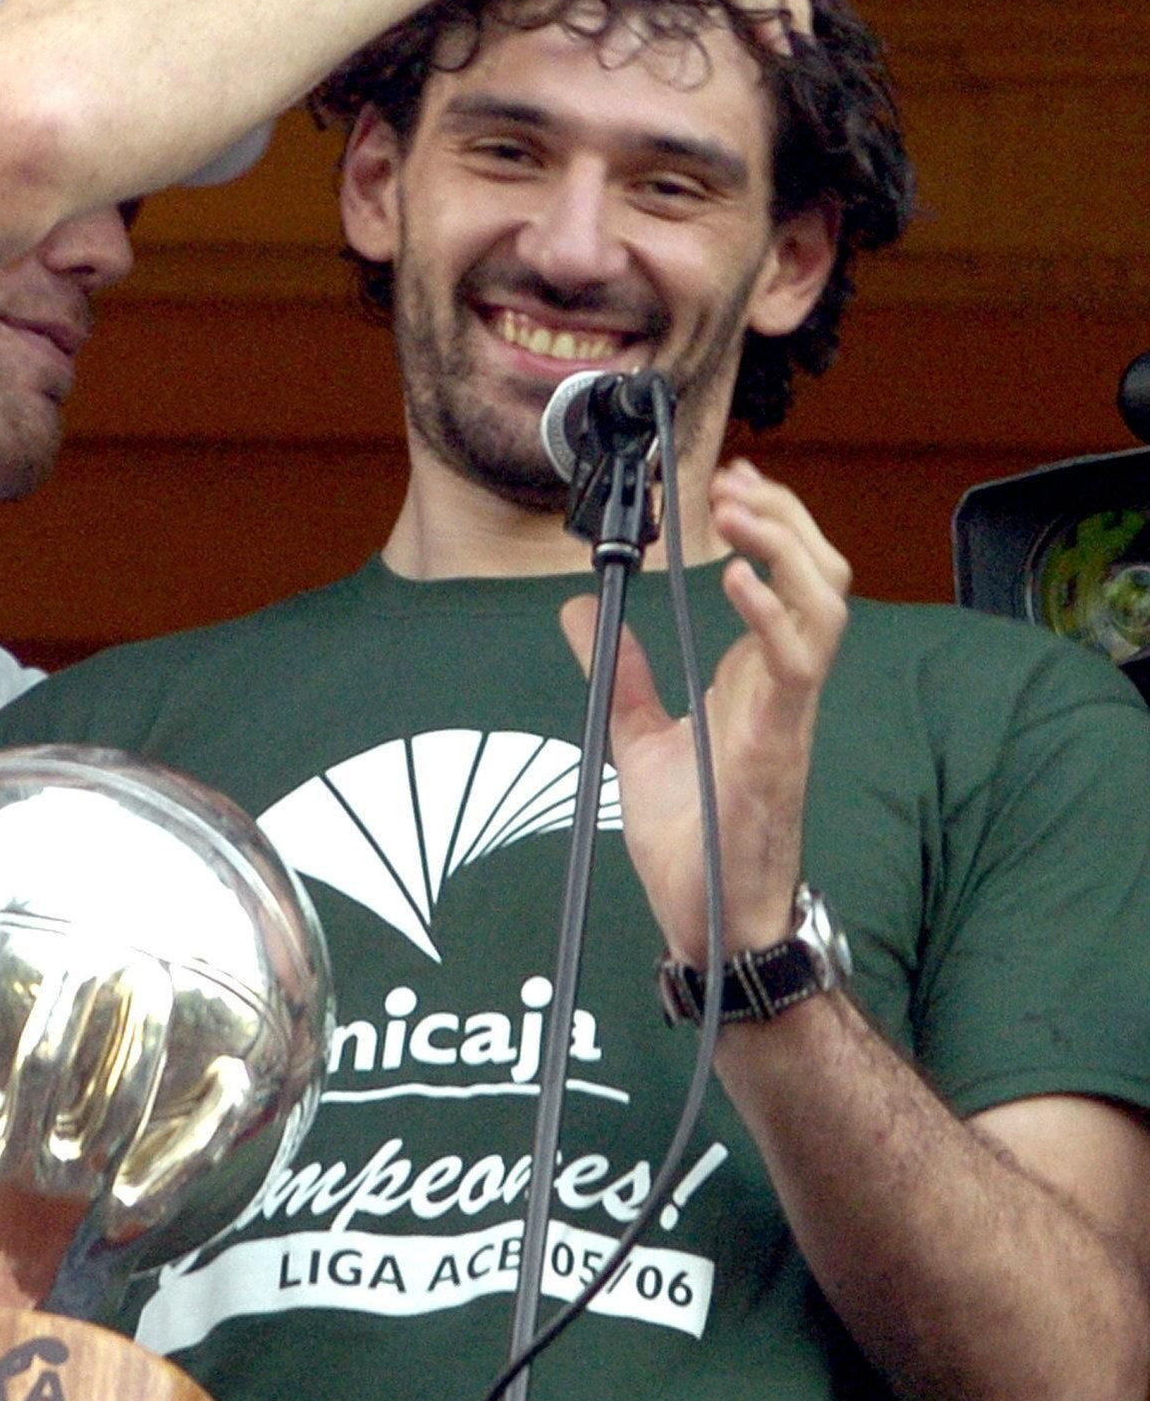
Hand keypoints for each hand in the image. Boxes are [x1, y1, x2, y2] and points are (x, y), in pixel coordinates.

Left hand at [561, 459, 848, 964]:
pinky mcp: (777, 743)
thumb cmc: (692, 841)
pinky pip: (797, 664)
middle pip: (819, 573)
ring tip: (738, 510)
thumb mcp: (636, 739)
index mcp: (755, 678)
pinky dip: (771, 613)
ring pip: (825, 604)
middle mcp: (782, 685)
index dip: (769, 520)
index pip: (785, 575)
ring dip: (786, 547)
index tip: (731, 479)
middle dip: (785, 515)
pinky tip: (737, 578)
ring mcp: (787, 712)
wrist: (708, 921)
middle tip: (733, 481)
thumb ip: (617, 675)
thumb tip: (577, 613)